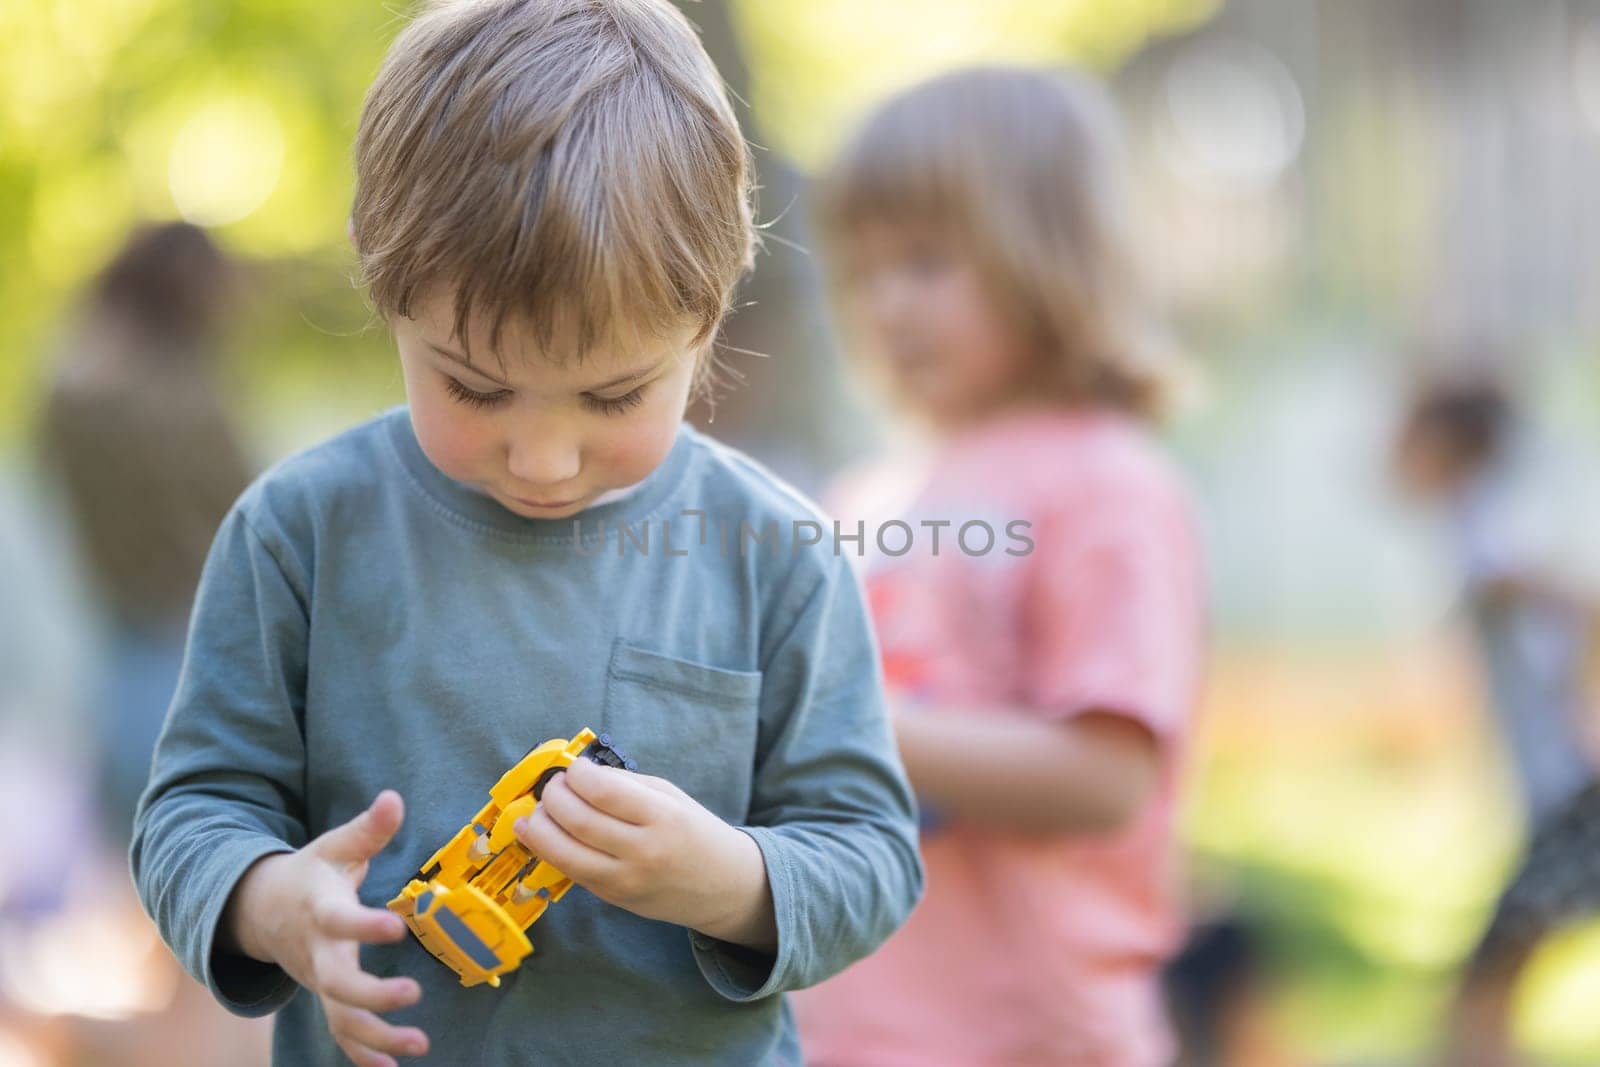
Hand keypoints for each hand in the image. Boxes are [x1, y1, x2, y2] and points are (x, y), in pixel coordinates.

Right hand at [225, 791, 429, 1065]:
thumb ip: (367, 829)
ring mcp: (319, 982)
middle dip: (372, 995)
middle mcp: (317, 954)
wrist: (263, 911)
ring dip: (378, 1036)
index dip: (365, 926)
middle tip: (412, 995)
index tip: (396, 927)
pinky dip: (364, 1055)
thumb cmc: (310, 875)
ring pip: (342, 1019)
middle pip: (337, 984)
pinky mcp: (327, 1000)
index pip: (340, 921)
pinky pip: (342, 1035)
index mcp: (320, 912)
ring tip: (420, 1043)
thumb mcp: (335, 848)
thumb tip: (393, 798)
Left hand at [513, 757, 774, 951]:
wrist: (722, 887)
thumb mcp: (670, 797)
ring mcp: (626, 880)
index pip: (604, 792)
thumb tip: (578, 775)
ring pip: (564, 853)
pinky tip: (538, 833)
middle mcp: (644, 852)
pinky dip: (548, 850)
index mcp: (663, 817)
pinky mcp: (613, 898)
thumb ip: (626, 785)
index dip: (578, 775)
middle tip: (554, 785)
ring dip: (539, 827)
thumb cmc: (694, 833)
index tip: (575, 768)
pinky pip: (571, 871)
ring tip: (538, 810)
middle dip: (553, 796)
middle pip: (578, 821)